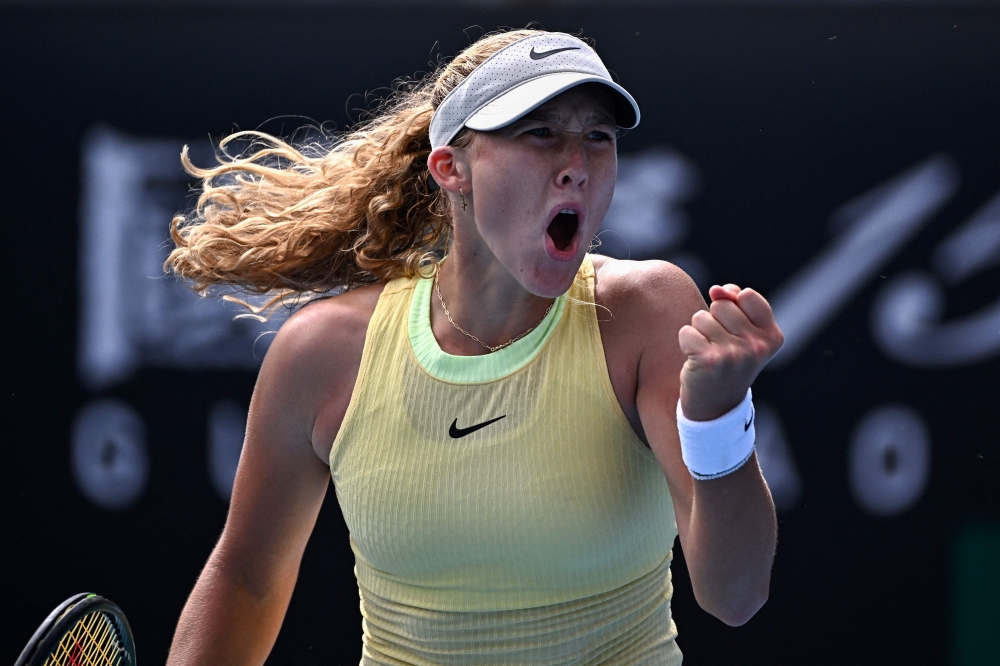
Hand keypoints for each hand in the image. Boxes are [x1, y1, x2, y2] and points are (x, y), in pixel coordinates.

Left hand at [677, 284, 783, 420]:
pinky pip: (687, 332)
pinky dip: (686, 343)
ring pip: (701, 317)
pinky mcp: (710, 360)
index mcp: (772, 337)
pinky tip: (696, 360)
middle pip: (721, 305)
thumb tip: (717, 289)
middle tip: (719, 346)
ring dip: (699, 333)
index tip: (733, 330)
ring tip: (708, 354)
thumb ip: (735, 303)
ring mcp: (735, 354)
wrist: (715, 407)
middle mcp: (757, 346)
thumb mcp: (742, 333)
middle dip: (713, 320)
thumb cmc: (728, 362)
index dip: (733, 307)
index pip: (747, 296)